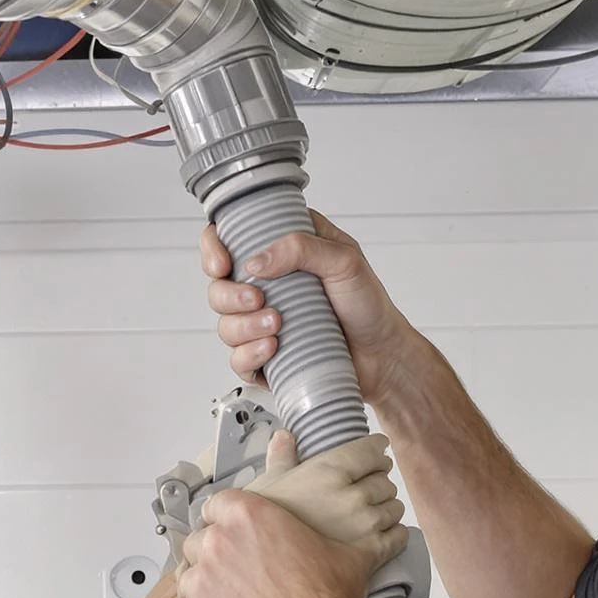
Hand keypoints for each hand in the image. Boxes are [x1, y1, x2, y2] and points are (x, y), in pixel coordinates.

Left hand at [177, 487, 397, 597]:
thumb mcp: (346, 556)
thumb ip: (358, 533)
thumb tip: (395, 532)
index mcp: (248, 515)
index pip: (218, 503)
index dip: (226, 519)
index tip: (235, 534)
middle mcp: (216, 541)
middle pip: (199, 538)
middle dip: (214, 554)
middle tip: (237, 573)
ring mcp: (199, 580)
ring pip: (188, 575)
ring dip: (204, 585)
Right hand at [201, 211, 421, 402]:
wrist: (383, 356)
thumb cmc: (369, 305)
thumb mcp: (346, 261)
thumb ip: (302, 248)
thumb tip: (256, 261)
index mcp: (283, 250)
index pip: (229, 239)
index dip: (213, 248)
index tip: (222, 263)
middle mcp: (268, 284)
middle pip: (218, 286)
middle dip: (229, 296)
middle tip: (258, 299)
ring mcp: (264, 321)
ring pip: (225, 324)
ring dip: (243, 327)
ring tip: (276, 327)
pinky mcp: (266, 355)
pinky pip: (238, 359)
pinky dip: (249, 355)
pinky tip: (272, 350)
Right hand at [240, 431, 404, 554]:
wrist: (269, 571)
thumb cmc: (265, 527)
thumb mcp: (267, 486)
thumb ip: (281, 458)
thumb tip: (284, 436)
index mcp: (329, 471)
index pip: (372, 451)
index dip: (375, 450)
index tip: (375, 452)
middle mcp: (352, 496)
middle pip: (385, 480)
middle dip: (378, 481)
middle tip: (367, 487)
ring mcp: (365, 526)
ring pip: (394, 508)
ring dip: (386, 508)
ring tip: (371, 513)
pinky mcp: (373, 553)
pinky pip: (398, 537)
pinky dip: (394, 534)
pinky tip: (381, 534)